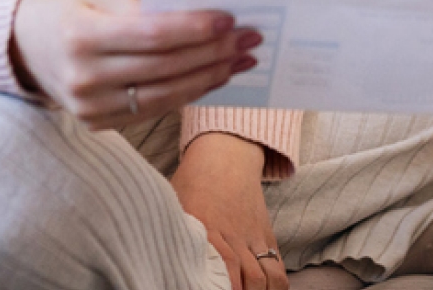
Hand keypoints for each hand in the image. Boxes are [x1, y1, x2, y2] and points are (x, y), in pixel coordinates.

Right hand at [9, 0, 261, 129]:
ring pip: (165, 95)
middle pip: (165, 67)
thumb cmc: (64, 10)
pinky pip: (154, 109)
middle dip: (213, 51)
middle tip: (251, 36)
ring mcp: (90, 108)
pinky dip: (189, 93)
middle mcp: (83, 78)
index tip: (230, 19)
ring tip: (243, 58)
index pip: (150, 36)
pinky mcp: (98, 123)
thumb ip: (140, 6)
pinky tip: (215, 75)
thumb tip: (196, 17)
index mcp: (80, 37)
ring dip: (211, 76)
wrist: (19, 48)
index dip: (193, 28)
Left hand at [173, 133, 286, 289]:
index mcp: (208, 231)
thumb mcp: (174, 207)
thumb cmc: (192, 183)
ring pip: (268, 276)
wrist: (224, 156)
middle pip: (250, 280)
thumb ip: (172, 235)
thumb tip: (155, 260)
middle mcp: (234, 237)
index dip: (225, 289)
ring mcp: (253, 237)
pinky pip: (277, 266)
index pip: (224, 270)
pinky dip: (275, 284)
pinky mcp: (265, 235)